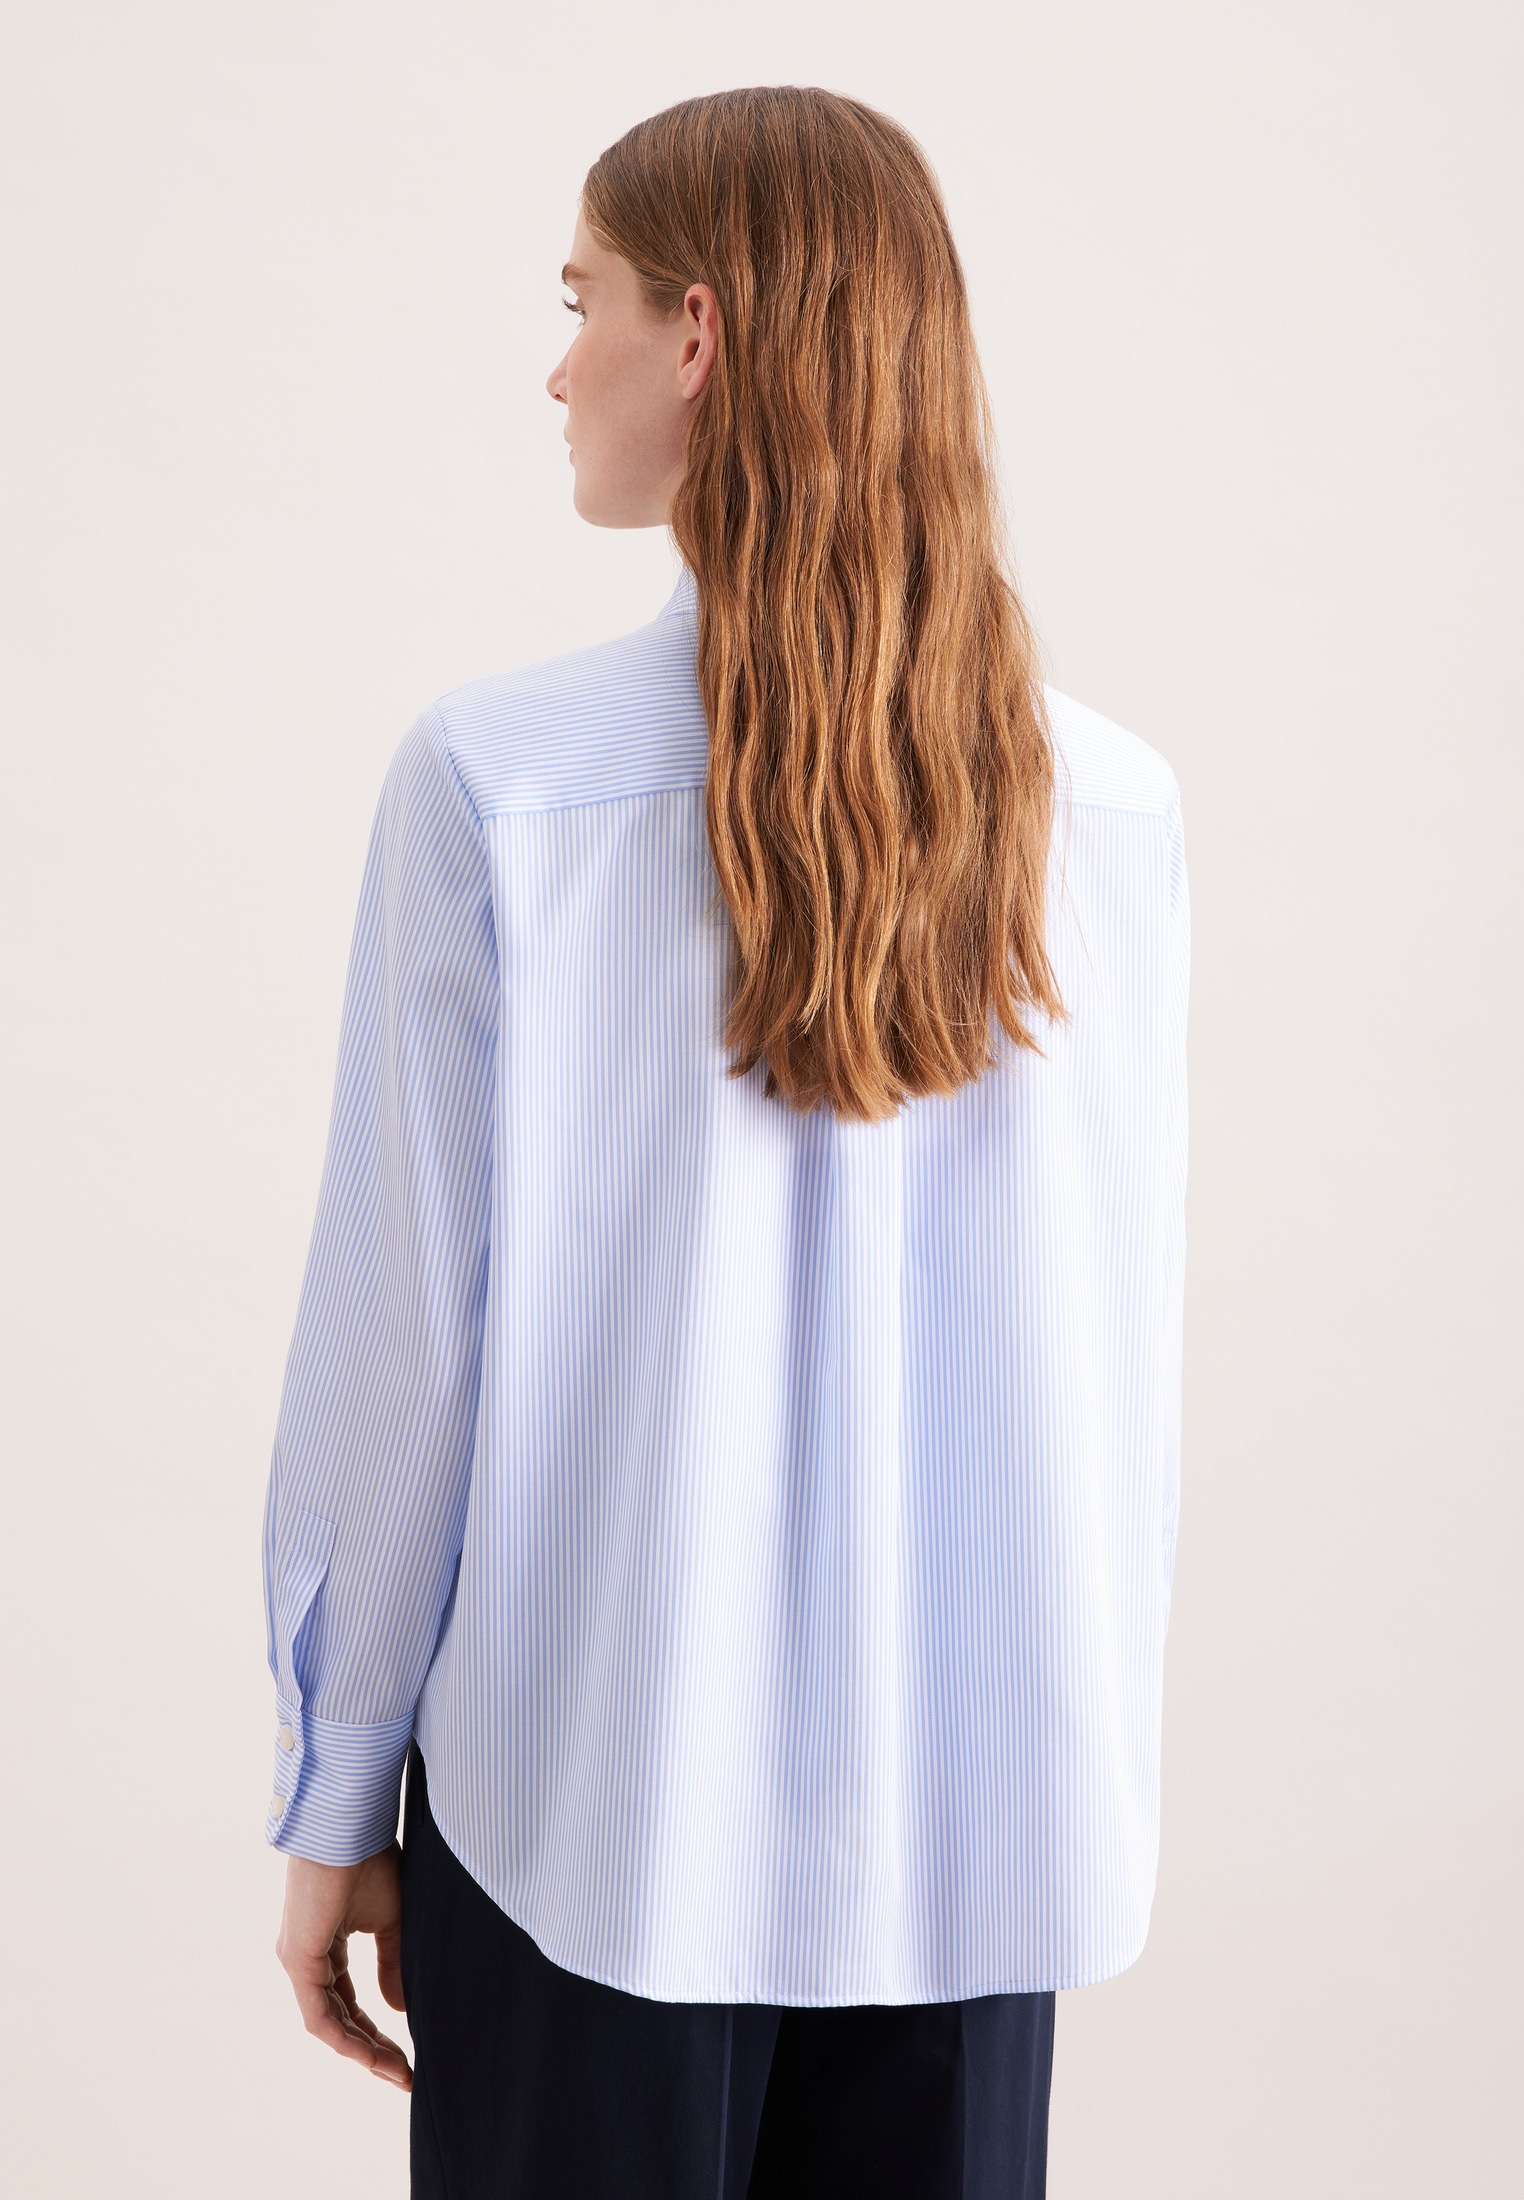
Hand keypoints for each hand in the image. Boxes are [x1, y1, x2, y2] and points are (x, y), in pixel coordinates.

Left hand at [275, 1843, 412, 2090]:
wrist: (349, 1828)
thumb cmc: (369, 1860)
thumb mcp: (391, 1920)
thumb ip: (393, 1964)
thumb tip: (399, 2009)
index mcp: (325, 1944)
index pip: (349, 2000)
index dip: (376, 2030)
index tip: (407, 2053)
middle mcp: (306, 1958)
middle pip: (340, 2018)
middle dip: (372, 2049)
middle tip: (403, 2074)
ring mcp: (298, 1961)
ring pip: (329, 2023)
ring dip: (362, 2051)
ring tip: (396, 2070)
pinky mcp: (297, 1960)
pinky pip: (320, 2015)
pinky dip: (346, 2038)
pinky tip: (371, 2055)